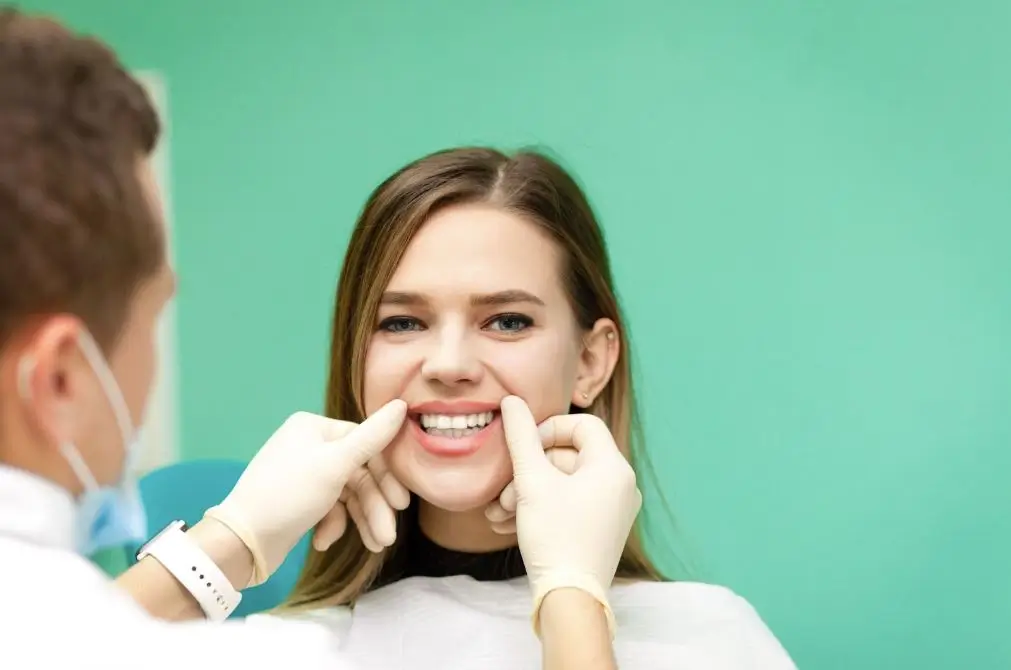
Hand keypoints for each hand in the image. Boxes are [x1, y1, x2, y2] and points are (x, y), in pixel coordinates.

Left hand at [203, 400, 406, 585]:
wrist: (241, 542)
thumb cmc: (289, 494)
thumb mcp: (335, 464)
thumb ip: (372, 437)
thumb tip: (403, 404)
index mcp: (315, 427)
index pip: (366, 445)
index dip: (386, 476)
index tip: (401, 504)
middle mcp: (309, 445)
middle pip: (358, 474)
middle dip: (374, 507)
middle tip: (387, 537)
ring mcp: (304, 474)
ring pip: (347, 494)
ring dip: (361, 520)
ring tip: (374, 547)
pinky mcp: (300, 500)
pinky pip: (330, 508)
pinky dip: (333, 525)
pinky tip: (322, 542)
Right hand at [500, 396, 641, 637]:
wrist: (571, 600)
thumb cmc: (555, 537)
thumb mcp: (532, 482)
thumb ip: (521, 437)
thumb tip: (511, 401)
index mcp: (613, 467)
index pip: (582, 424)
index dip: (548, 428)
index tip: (522, 446)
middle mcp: (621, 485)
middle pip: (569, 457)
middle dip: (528, 471)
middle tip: (502, 492)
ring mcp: (613, 509)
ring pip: (564, 483)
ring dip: (527, 493)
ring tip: (498, 514)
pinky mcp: (601, 529)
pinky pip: (570, 504)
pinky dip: (541, 508)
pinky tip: (508, 524)